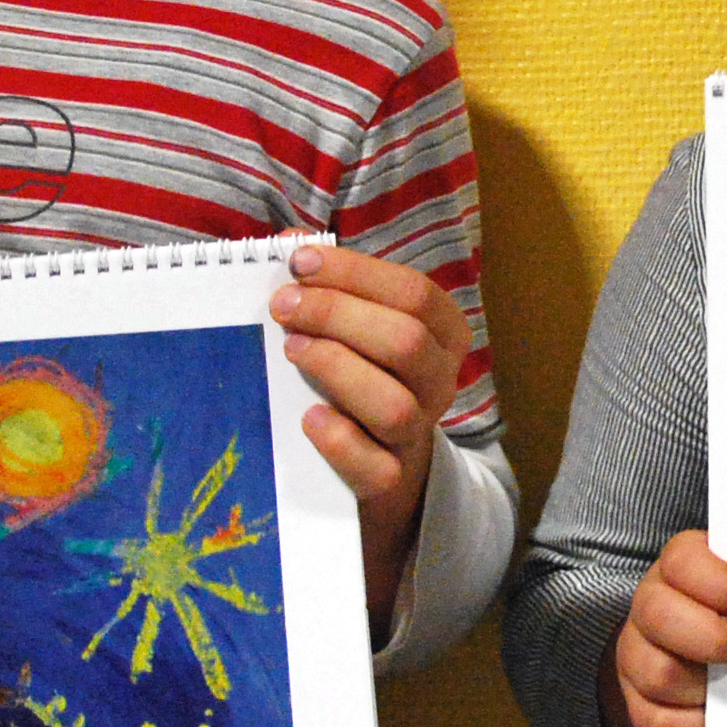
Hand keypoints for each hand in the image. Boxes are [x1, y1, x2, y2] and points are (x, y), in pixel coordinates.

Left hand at [269, 243, 470, 632]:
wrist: (380, 471)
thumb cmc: (360, 378)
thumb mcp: (357, 330)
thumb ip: (334, 289)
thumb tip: (288, 246)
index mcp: (443, 336)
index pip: (415, 293)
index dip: (356, 273)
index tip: (299, 262)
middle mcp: (439, 384)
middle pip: (406, 341)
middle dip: (337, 314)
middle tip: (284, 305)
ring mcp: (417, 434)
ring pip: (395, 404)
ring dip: (337, 369)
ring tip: (291, 350)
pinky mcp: (389, 481)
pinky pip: (374, 466)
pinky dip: (339, 440)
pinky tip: (309, 417)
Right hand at [602, 530, 726, 726]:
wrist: (700, 662)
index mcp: (677, 566)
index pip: (683, 561)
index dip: (723, 586)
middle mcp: (648, 604)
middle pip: (660, 615)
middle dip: (713, 637)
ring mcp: (635, 654)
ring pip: (658, 672)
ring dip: (704, 685)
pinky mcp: (635, 701)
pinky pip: (653, 719)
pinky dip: (690, 724)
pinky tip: (715, 715)